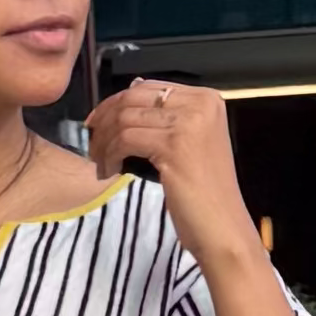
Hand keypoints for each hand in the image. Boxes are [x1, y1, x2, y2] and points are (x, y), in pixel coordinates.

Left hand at [88, 75, 261, 279]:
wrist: (222, 227)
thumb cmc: (205, 194)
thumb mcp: (190, 144)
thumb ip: (167, 119)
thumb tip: (131, 92)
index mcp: (207, 99)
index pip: (149, 87)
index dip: (116, 102)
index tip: (97, 121)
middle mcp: (200, 104)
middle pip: (134, 98)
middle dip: (105, 119)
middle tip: (92, 141)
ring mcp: (189, 123)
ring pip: (126, 118)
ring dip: (105, 141)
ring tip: (100, 161)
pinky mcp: (174, 145)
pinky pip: (126, 139)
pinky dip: (110, 154)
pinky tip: (109, 170)